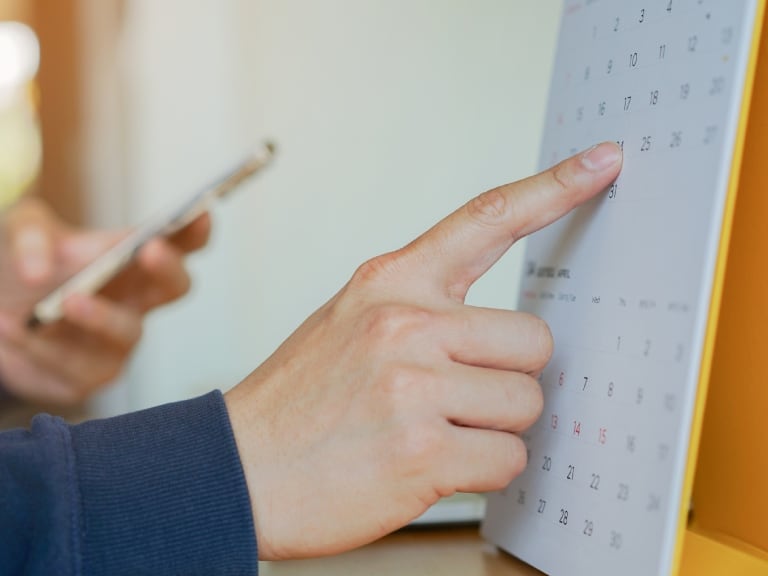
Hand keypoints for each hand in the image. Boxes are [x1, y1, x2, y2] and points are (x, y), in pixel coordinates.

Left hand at [0, 197, 210, 404]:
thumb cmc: (22, 268)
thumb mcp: (19, 233)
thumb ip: (29, 237)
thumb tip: (37, 272)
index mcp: (131, 260)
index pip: (179, 243)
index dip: (196, 230)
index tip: (201, 212)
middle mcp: (137, 301)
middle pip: (176, 286)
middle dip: (168, 269)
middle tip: (148, 251)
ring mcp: (118, 342)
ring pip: (127, 331)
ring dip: (98, 316)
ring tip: (61, 303)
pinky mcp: (90, 378)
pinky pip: (75, 368)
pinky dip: (41, 349)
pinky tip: (12, 331)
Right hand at [225, 142, 622, 559]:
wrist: (236, 468)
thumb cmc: (297, 400)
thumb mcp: (348, 323)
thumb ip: (422, 312)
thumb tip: (502, 335)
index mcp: (388, 283)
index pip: (486, 219)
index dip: (553, 187)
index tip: (603, 162)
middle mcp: (404, 323)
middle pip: (534, 340)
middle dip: (510, 377)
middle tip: (459, 398)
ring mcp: (412, 384)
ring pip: (526, 404)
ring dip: (494, 427)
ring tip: (434, 432)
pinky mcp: (422, 449)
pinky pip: (507, 459)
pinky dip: (482, 471)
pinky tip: (430, 466)